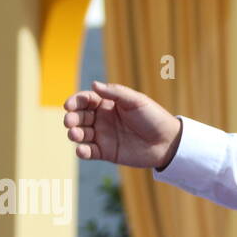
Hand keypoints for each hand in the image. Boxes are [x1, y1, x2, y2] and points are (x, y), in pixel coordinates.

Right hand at [62, 80, 182, 169]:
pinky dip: (82, 151)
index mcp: (108, 104)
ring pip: (80, 134)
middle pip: (79, 117)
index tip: (69, 105)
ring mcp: (103, 136)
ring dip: (74, 133)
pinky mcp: (105, 152)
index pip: (85, 100)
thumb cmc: (154, 117)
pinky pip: (88, 152)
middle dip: (72, 118)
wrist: (167, 141)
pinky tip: (82, 149)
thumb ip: (116, 93)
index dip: (75, 101)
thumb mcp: (136, 101)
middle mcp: (102, 119)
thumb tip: (94, 84)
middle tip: (70, 121)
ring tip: (75, 133)